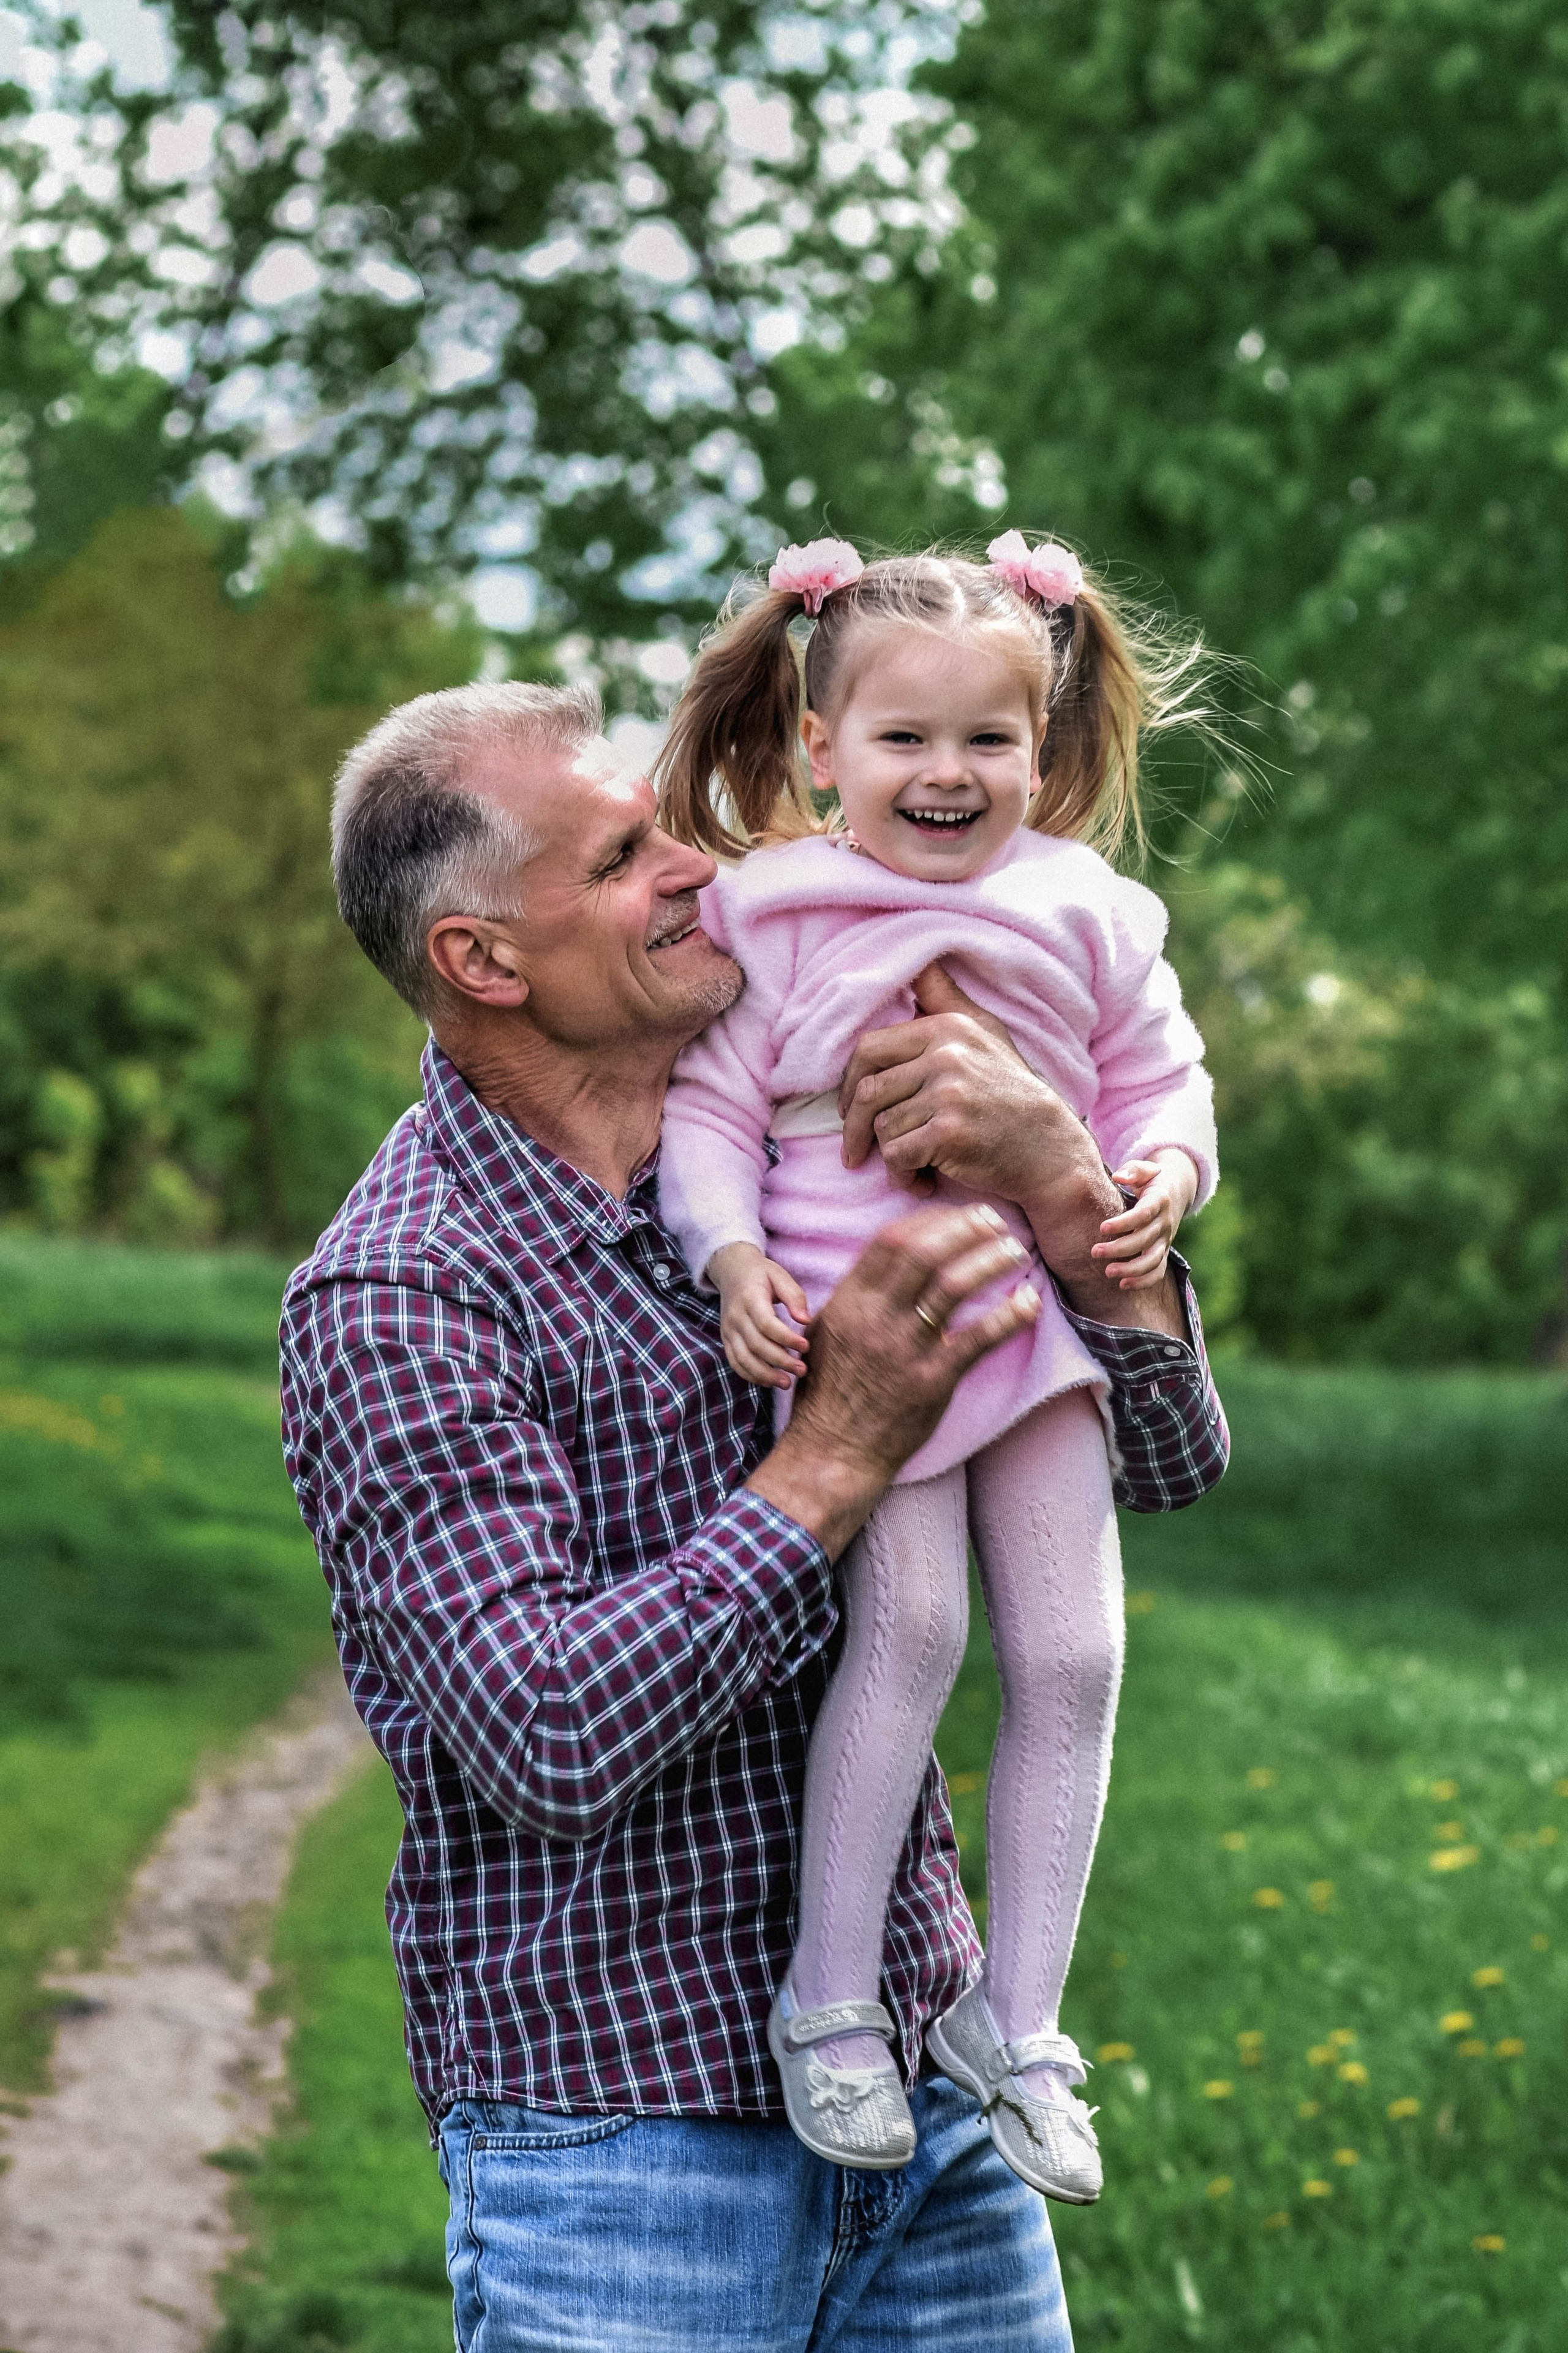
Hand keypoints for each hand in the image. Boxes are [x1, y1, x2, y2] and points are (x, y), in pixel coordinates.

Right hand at [708, 1242, 810, 1389]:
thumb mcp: (780, 1276)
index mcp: (750, 1298)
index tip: (806, 1346)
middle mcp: (735, 1316)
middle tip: (802, 1370)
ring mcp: (728, 1330)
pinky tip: (769, 1381)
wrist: (731, 1270)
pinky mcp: (726, 1339)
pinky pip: (735, 1362)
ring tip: (786, 1383)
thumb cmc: (761, 1274)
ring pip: (743, 1358)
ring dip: (765, 1375)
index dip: (786, 1338)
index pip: (766, 1324)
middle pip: (756, 1345)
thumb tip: (806, 1320)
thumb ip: (794, 1296)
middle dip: (780, 1361)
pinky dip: (750, 1375)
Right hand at [746, 1203, 1040, 1556]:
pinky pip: (978, 1339)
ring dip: (991, 1262)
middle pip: (925, 1253)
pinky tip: (1029, 1302)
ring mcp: (904, 1349)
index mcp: (850, 1300)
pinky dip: (1009, 1316)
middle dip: (965, 1229)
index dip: (930, 1220)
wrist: (833, 1450)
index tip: (957, 1215)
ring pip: (954, 1287)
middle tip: (995, 1220)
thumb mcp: (828, 1331)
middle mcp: (876, 1318)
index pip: (892, 1240)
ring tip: (1016, 1253)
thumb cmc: (830, 1391)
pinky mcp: (932, 1381)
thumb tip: (889, 1260)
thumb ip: (857, 1295)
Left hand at [837, 961, 1100, 1205]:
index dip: (848, 1082)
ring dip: (889, 1158)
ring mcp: (948, 1093)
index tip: (849, 1107)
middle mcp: (947, 1056)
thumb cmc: (1011, 1093)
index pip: (869, 1048)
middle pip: (867, 1092)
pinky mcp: (949, 1132)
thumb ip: (948, 1000)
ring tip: (913, 1166)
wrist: (1050, 1149)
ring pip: (882, 1128)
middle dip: (853, 1128)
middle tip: (855, 1151)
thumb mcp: (986, 1034)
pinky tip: (922, 1181)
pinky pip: (897, 1157)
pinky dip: (903, 1177)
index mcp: (947, 1029)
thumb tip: (921, 963)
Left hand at [1092, 1150, 1198, 1289]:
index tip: (1102, 1227)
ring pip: (1153, 1260)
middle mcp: (1165, 1223)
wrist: (1176, 1192)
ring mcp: (1165, 1240)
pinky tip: (1123, 1284)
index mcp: (1160, 1200)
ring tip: (1108, 1272)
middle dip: (1120, 1249)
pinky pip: (1158, 1271)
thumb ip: (1133, 1170)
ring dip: (1131, 1270)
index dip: (1125, 1222)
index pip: (1144, 1214)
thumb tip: (1118, 1177)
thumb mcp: (1146, 1169)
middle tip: (1095, 1252)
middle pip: (1145, 1240)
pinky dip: (1144, 1281)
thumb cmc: (1151, 1179)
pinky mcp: (1163, 1252)